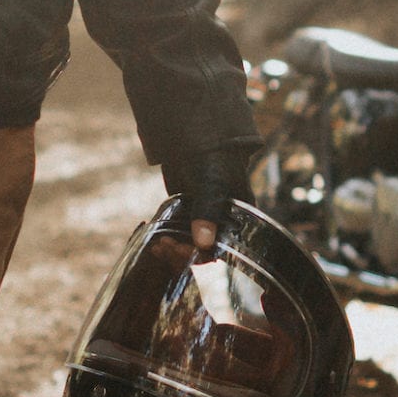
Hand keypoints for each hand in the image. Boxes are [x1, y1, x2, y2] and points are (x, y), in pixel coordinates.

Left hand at [163, 145, 254, 259]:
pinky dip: (168, 244)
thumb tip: (203, 243)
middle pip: (206, 254)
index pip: (227, 251)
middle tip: (168, 247)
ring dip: (175, 253)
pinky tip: (156, 246)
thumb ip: (208, 210)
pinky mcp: (185, 217)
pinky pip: (178, 238)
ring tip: (160, 247)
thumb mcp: (213, 183)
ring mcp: (203, 222)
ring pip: (190, 249)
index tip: (186, 252)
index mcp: (240, 221)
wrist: (192, 138)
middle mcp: (224, 226)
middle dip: (186, 255)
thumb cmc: (212, 158)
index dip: (207, 258)